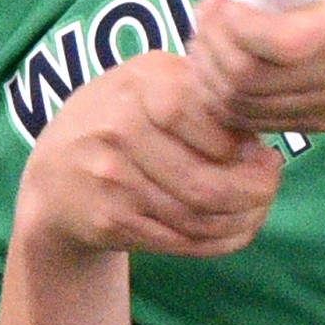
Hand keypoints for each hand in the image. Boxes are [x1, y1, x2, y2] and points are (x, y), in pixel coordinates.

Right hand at [17, 50, 283, 258]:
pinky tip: (236, 226)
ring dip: (243, 219)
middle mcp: (119, 130)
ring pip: (198, 219)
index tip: (261, 149)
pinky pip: (182, 241)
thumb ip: (202, 96)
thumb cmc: (123, 117)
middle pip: (205, 183)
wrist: (55, 172)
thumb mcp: (153, 82)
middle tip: (270, 183)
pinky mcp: (111, 221)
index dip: (239, 143)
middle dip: (255, 191)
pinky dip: (221, 239)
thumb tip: (258, 140)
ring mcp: (111, 180)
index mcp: (139, 83)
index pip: (201, 118)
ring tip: (258, 205)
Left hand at [190, 0, 324, 131]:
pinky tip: (223, 62)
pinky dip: (224, 97)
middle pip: (252, 80)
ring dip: (209, 72)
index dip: (235, 25)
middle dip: (211, 46)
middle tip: (207, 15)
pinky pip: (256, 122)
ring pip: (245, 107)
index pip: (284, 42)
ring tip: (210, 35)